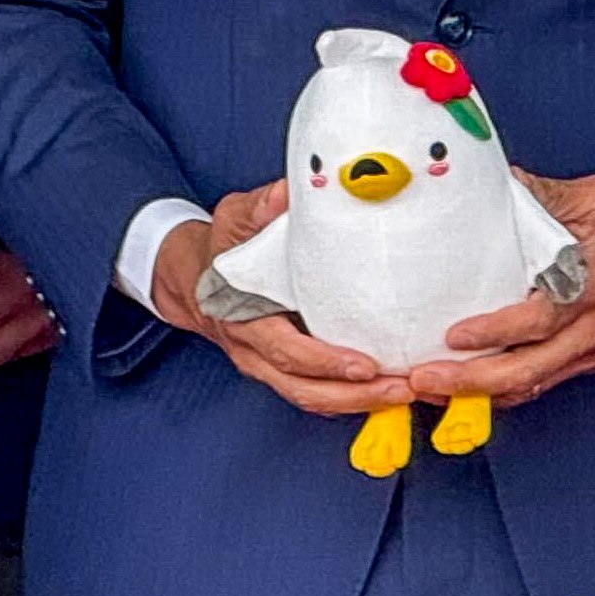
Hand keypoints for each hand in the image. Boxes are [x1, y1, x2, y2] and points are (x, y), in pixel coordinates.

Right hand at [151, 190, 413, 417]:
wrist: (189, 278)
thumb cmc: (219, 247)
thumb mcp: (234, 219)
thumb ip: (261, 208)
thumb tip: (286, 193)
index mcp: (242, 316)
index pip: (285, 350)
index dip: (325, 361)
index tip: (365, 364)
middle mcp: (253, 350)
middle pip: (304, 388)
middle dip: (354, 394)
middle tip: (402, 387)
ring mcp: (265, 365)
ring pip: (310, 398)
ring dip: (358, 402)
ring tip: (405, 393)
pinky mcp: (281, 369)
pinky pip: (314, 393)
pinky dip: (349, 399)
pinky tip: (387, 392)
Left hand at [406, 174, 594, 410]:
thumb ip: (545, 196)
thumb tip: (493, 182)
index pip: (545, 316)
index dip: (500, 329)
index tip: (456, 332)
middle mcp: (592, 327)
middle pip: (530, 368)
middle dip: (472, 379)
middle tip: (423, 377)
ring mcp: (588, 353)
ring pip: (529, 385)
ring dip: (477, 393)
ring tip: (429, 388)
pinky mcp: (582, 365)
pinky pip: (536, 387)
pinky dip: (498, 394)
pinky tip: (461, 392)